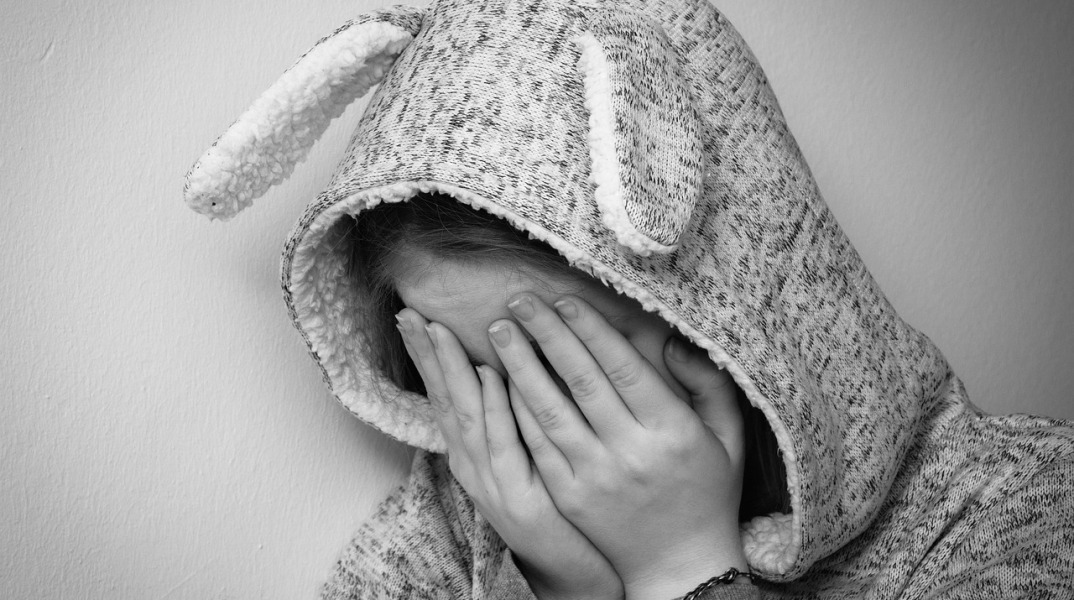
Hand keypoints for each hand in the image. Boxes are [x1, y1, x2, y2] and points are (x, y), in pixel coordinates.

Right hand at [395, 308, 623, 599]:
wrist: (571, 566)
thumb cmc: (553, 504)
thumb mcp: (523, 454)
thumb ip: (511, 414)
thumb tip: (503, 366)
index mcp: (473, 454)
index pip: (443, 397)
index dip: (426, 358)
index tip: (412, 318)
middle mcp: (473, 466)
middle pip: (444, 401)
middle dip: (426, 356)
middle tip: (409, 315)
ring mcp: (492, 483)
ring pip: (467, 417)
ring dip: (452, 372)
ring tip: (439, 332)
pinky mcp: (519, 499)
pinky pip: (503, 444)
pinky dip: (495, 408)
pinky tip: (489, 376)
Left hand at [492, 293, 746, 599]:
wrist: (680, 566)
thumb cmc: (707, 492)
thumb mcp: (727, 436)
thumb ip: (708, 384)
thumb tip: (673, 340)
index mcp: (672, 431)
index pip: (623, 367)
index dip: (590, 330)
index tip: (564, 298)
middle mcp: (631, 452)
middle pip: (581, 381)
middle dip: (547, 334)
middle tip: (519, 298)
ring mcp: (595, 477)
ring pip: (550, 411)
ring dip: (521, 367)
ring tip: (500, 331)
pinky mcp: (569, 497)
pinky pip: (538, 446)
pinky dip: (518, 411)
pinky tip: (502, 382)